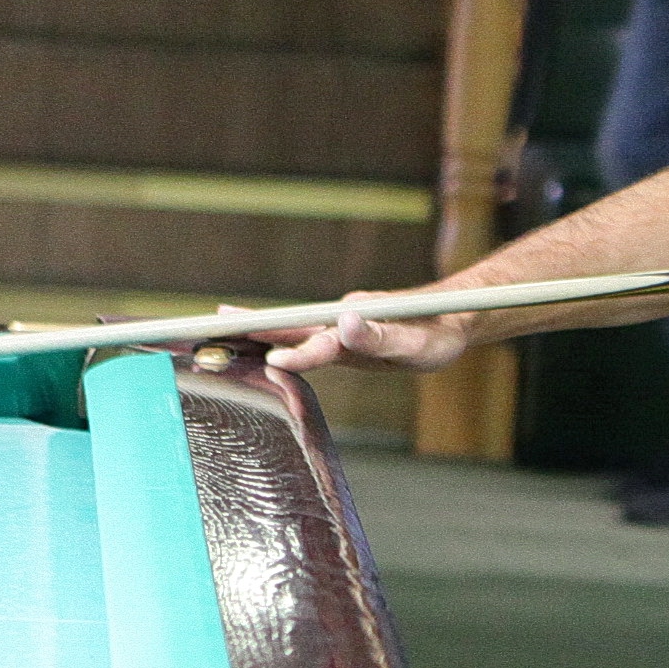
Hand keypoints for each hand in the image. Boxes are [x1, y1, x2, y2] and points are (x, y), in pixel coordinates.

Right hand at [229, 294, 475, 373]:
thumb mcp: (415, 341)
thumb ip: (379, 336)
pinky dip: (283, 341)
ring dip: (262, 331)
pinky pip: (309, 340)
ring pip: (296, 331)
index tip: (257, 349)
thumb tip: (344, 321)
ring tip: (225, 331)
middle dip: (253, 326)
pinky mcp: (347, 339)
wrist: (455, 318)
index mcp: (353, 322)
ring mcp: (342, 329)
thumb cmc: (438, 331)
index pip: (310, 335)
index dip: (281, 343)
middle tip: (213, 322)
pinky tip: (266, 348)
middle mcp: (341, 321)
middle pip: (291, 325)